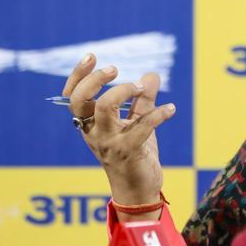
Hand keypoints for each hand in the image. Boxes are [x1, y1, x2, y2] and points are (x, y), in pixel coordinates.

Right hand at [63, 52, 174, 206]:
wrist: (138, 190)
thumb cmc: (134, 154)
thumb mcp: (136, 123)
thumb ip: (142, 100)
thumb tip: (151, 74)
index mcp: (90, 124)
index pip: (73, 97)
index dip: (78, 75)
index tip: (91, 56)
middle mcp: (93, 132)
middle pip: (81, 100)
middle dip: (96, 79)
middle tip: (115, 69)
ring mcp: (108, 142)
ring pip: (105, 108)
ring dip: (124, 90)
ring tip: (141, 88)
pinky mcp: (128, 151)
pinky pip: (141, 126)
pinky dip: (158, 114)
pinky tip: (171, 109)